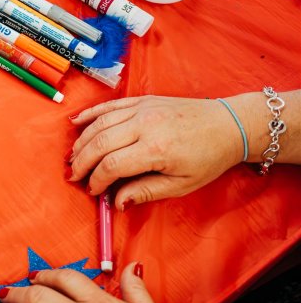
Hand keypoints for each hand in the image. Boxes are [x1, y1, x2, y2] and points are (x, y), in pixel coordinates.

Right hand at [67, 96, 243, 209]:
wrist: (229, 124)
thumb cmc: (208, 157)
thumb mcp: (181, 184)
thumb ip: (145, 192)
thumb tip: (117, 202)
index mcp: (156, 148)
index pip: (112, 165)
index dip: (97, 180)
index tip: (93, 191)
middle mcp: (145, 125)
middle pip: (100, 143)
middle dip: (82, 162)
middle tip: (74, 176)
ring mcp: (142, 109)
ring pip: (100, 124)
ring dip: (82, 142)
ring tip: (73, 158)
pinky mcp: (142, 100)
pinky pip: (109, 105)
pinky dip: (90, 114)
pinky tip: (76, 124)